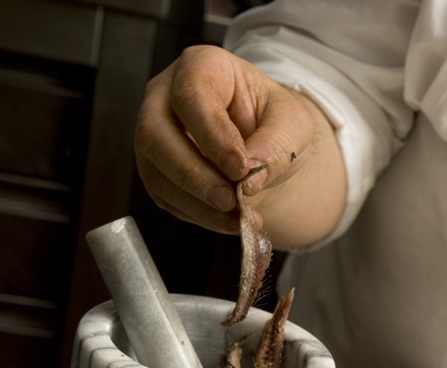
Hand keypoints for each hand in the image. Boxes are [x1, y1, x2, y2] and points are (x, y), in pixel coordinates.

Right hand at [134, 45, 317, 234]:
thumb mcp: (292, 123)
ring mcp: (154, 134)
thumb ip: (276, 143)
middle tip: (229, 200)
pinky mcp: (156, 170)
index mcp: (200, 67)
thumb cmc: (274, 122)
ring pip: (155, 170)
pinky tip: (226, 221)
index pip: (191, 96)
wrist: (264, 146)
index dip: (212, 134)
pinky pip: (164, 196)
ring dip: (195, 202)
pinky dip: (197, 214)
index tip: (240, 167)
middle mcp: (164, 97)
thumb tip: (250, 177)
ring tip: (235, 218)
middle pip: (155, 133)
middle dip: (192, 174)